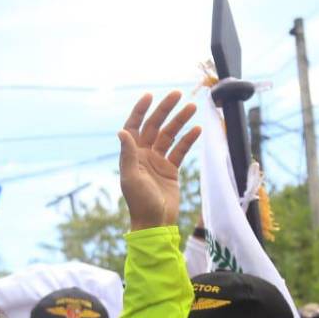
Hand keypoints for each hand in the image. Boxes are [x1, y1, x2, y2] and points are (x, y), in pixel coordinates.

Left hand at [118, 91, 200, 230]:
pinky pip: (180, 150)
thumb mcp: (131, 178)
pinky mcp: (170, 170)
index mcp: (131, 156)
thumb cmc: (140, 203)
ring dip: (179, 121)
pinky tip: (197, 129)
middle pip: (154, 127)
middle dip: (165, 110)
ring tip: (192, 107)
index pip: (134, 127)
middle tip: (178, 94)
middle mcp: (143, 155)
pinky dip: (188, 139)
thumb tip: (121, 131)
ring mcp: (157, 161)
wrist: (155, 223)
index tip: (149, 95)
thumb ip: (128, 154)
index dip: (140, 111)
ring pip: (169, 135)